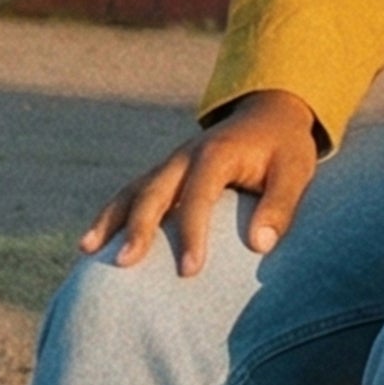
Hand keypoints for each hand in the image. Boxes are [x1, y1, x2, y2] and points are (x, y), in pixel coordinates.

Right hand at [82, 89, 323, 278]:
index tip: (189, 272)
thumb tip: (260, 246)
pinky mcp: (163, 174)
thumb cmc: (284, 148)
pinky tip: (91, 243)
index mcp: (216, 154)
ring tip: (87, 251)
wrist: (268, 113)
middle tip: (125, 264)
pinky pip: (131, 194)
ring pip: (133, 191)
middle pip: (154, 192)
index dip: (192, 234)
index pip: (199, 196)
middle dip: (138, 228)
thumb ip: (280, 206)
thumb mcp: (296, 171)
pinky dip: (111, 216)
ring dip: (110, 220)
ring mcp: (169, 164)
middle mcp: (184, 156)